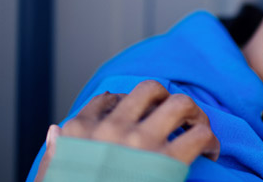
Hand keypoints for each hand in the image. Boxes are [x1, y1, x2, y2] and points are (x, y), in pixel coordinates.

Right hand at [34, 80, 219, 180]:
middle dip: (167, 98)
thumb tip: (56, 131)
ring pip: (180, 102)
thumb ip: (55, 153)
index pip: (109, 98)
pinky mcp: (166, 162)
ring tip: (197, 126)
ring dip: (194, 112)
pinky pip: (199, 134)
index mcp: (79, 131)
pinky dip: (209, 140)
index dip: (130, 103)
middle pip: (150, 89)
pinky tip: (208, 152)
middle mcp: (111, 128)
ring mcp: (139, 142)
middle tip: (176, 115)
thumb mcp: (52, 175)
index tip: (141, 116)